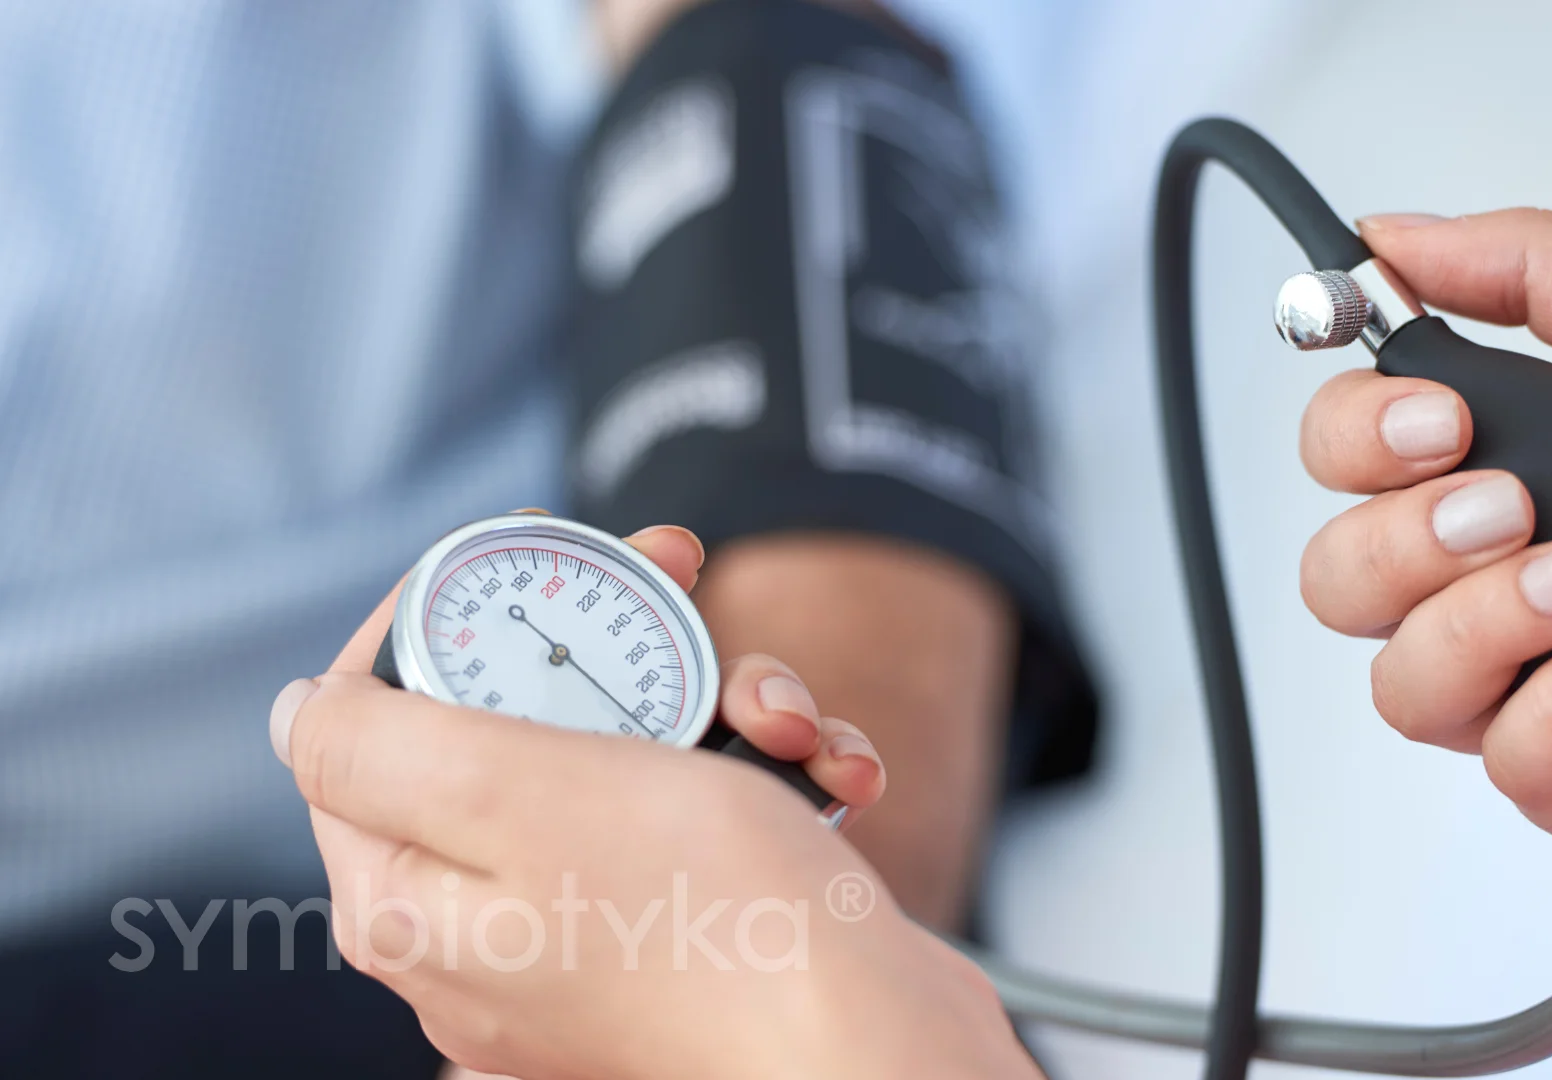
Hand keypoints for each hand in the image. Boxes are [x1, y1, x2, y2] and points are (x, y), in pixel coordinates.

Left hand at [270, 524, 1037, 1079]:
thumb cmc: (712, 923)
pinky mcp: (688, 934)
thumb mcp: (517, 795)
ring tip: (784, 723)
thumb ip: (378, 744)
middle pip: (518, 723)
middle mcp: (488, 925)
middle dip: (619, 646)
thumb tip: (301, 712)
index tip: (536, 559)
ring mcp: (591, 934)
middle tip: (684, 577)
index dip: (447, 614)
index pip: (372, 716)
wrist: (875, 1040)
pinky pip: (705, 818)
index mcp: (410, 897)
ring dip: (723, 706)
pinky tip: (831, 774)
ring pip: (629, 757)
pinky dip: (769, 776)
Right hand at [1299, 210, 1551, 871]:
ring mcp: (1535, 678)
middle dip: (1408, 538)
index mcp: (1515, 457)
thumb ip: (1530, 268)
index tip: (1442, 421)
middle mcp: (1503, 573)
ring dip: (1488, 621)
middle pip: (1338, 577)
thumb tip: (1385, 240)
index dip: (1358, 439)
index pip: (1343, 457)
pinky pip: (1504, 761)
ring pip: (1400, 682)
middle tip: (1515, 507)